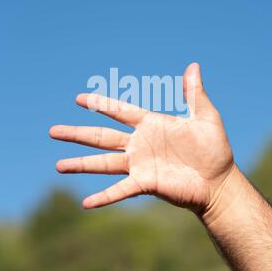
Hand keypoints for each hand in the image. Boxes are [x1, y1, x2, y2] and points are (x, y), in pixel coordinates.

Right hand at [49, 63, 233, 214]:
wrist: (218, 181)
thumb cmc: (213, 148)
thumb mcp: (205, 117)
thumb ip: (194, 94)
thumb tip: (193, 65)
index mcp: (150, 124)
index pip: (119, 111)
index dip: (99, 104)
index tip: (78, 99)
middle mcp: (139, 144)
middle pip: (101, 136)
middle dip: (77, 133)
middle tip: (53, 131)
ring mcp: (140, 165)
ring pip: (103, 162)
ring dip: (81, 164)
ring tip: (58, 165)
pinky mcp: (146, 184)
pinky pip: (120, 190)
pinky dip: (104, 196)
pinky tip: (86, 204)